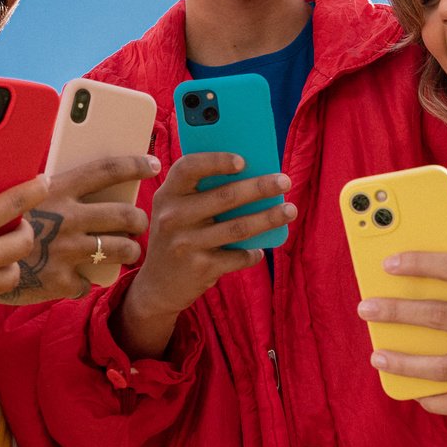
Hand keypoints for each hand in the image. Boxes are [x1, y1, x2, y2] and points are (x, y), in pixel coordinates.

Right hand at [0, 154, 155, 304]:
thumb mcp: (14, 193)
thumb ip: (44, 187)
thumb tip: (67, 174)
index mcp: (57, 189)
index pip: (106, 170)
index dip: (134, 165)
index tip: (153, 163)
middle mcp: (68, 219)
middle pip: (125, 215)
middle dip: (139, 220)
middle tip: (137, 223)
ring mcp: (67, 252)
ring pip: (121, 250)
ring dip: (129, 250)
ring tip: (126, 250)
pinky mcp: (61, 282)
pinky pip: (89, 283)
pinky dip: (85, 281)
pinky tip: (78, 278)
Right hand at [113, 151, 294, 357]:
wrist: (156, 286)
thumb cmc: (176, 237)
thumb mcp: (174, 211)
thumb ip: (198, 194)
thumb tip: (251, 176)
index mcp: (167, 195)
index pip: (188, 168)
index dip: (216, 160)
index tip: (243, 160)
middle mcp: (173, 217)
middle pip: (224, 196)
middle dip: (260, 187)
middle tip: (285, 181)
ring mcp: (186, 244)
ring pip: (238, 227)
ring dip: (269, 218)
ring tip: (290, 210)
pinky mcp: (200, 268)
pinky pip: (238, 256)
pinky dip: (254, 253)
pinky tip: (261, 250)